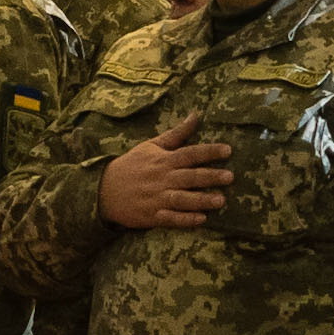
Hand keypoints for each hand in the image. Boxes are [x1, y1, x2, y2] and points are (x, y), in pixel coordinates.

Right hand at [101, 120, 232, 232]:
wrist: (104, 189)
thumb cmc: (132, 165)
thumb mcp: (152, 146)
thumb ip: (176, 133)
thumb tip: (196, 115)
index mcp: (163, 160)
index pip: (189, 153)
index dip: (209, 152)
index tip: (228, 150)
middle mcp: (162, 178)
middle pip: (189, 176)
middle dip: (210, 176)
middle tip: (230, 177)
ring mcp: (156, 198)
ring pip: (182, 198)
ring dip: (201, 200)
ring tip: (220, 200)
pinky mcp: (152, 215)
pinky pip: (170, 218)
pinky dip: (185, 219)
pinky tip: (201, 219)